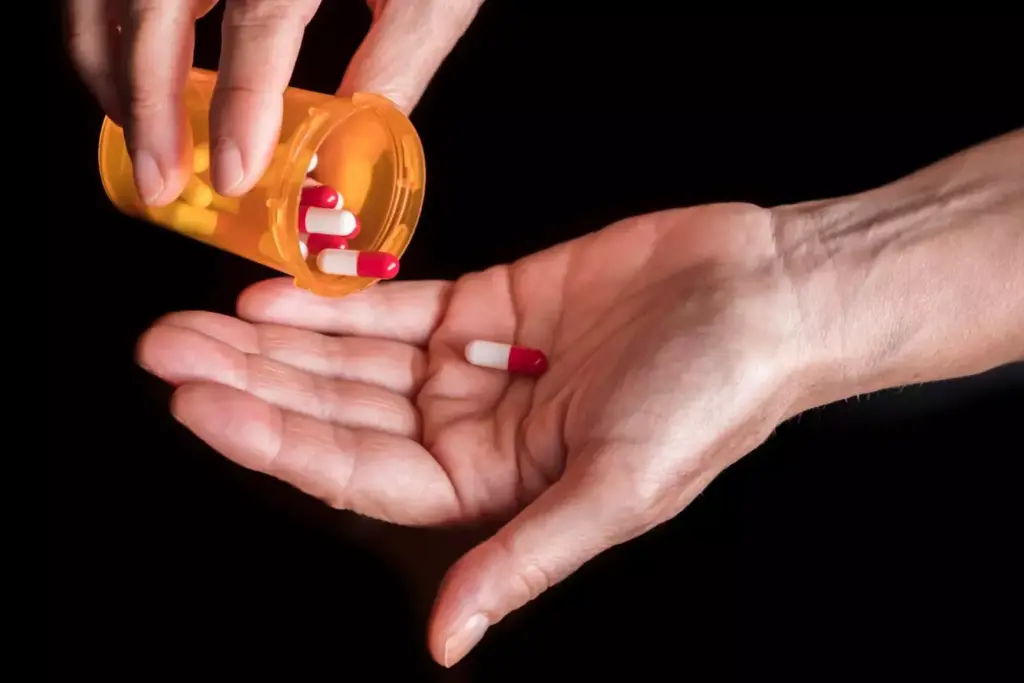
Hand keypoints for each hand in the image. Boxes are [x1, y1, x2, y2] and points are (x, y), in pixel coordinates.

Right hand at [66, 0, 481, 204]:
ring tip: (142, 139)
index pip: (261, 15)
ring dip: (113, 65)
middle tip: (159, 179)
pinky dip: (109, 26)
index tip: (234, 173)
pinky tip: (136, 76)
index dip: (240, 99)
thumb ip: (387, 74)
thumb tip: (342, 162)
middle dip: (148, 99)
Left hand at [137, 203, 824, 665]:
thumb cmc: (712, 401)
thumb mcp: (617, 491)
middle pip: (336, 412)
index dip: (275, 440)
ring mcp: (471, 367)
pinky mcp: (487, 305)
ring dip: (276, 340)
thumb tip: (447, 641)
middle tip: (166, 353)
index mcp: (491, 490)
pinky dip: (338, 301)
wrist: (767, 297)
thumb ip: (524, 559)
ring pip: (352, 358)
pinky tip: (277, 294)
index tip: (201, 405)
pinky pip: (395, 307)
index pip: (356, 472)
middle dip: (251, 384)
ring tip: (195, 321)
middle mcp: (468, 432)